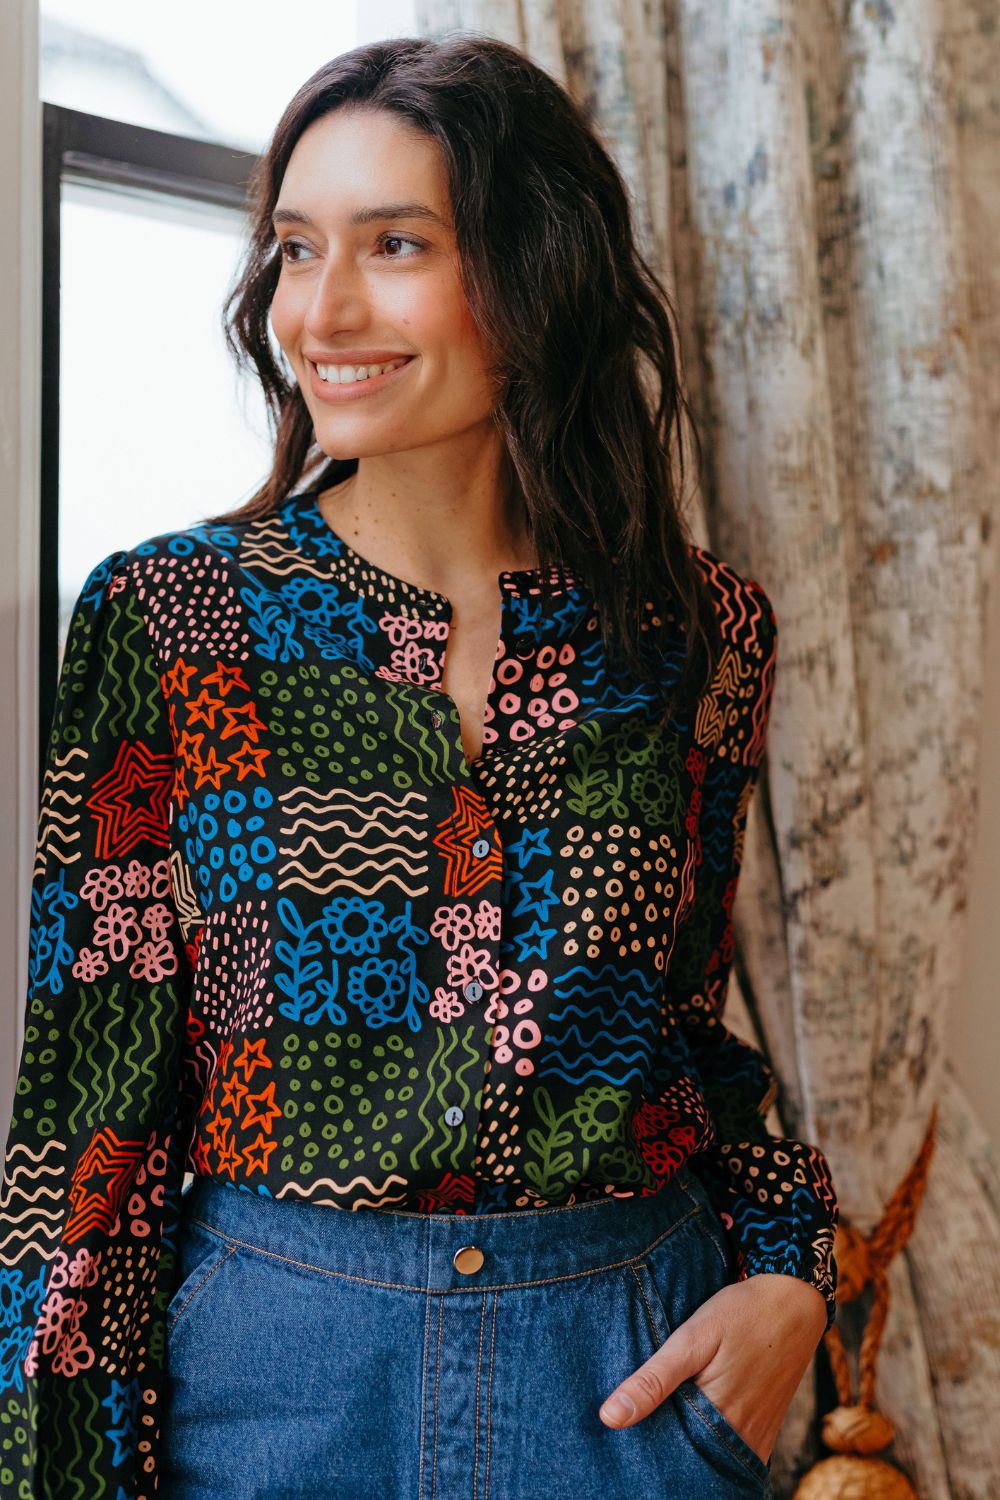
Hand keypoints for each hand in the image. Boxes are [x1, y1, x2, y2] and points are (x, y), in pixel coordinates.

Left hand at [598, 1272, 827, 1464]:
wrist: (794, 1300)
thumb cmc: (741, 1314)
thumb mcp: (692, 1338)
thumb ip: (653, 1380)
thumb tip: (610, 1417)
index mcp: (718, 1418)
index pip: (669, 1455)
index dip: (644, 1447)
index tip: (622, 1436)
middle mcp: (740, 1438)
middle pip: (692, 1460)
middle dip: (665, 1450)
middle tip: (637, 1432)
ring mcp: (757, 1436)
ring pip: (712, 1457)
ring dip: (689, 1446)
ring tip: (663, 1425)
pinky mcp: (766, 1429)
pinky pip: (734, 1450)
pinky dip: (712, 1442)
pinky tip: (694, 1424)